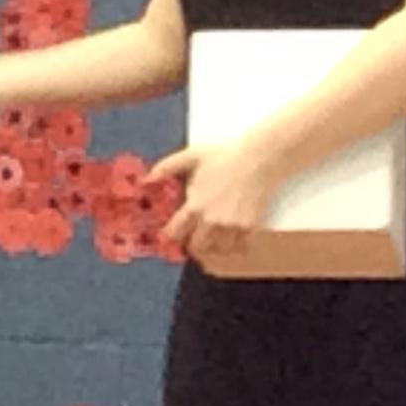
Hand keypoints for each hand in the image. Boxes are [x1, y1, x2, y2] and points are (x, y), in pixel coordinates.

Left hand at [150, 134, 281, 274]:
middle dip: (192, 244)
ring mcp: (232, 226)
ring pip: (218, 250)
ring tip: (211, 238)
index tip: (168, 236)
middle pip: (197, 247)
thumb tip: (146, 179)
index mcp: (195, 206)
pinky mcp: (250, 227)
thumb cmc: (225, 156)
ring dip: (213, 247)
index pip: (175, 233)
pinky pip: (239, 247)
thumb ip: (166, 168)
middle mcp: (212, 221)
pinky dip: (234, 246)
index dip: (169, 237)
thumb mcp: (191, 156)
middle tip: (192, 238)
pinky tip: (230, 237)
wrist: (259, 157)